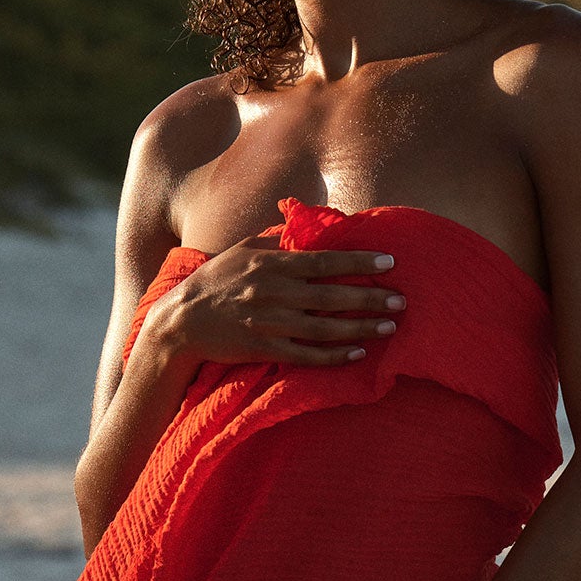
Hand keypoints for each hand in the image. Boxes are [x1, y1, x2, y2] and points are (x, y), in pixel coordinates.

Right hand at [162, 231, 406, 368]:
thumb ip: (273, 238)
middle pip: (331, 296)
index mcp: (270, 263)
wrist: (179, 324)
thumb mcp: (240, 250)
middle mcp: (272, 292)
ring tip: (389, 327)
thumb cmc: (214, 282)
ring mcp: (268, 323)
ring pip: (323, 328)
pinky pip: (306, 355)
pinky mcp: (263, 349)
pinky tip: (357, 354)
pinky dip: (333, 356)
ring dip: (360, 328)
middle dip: (370, 298)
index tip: (389, 262)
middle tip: (401, 300)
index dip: (358, 262)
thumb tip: (301, 224)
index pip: (324, 261)